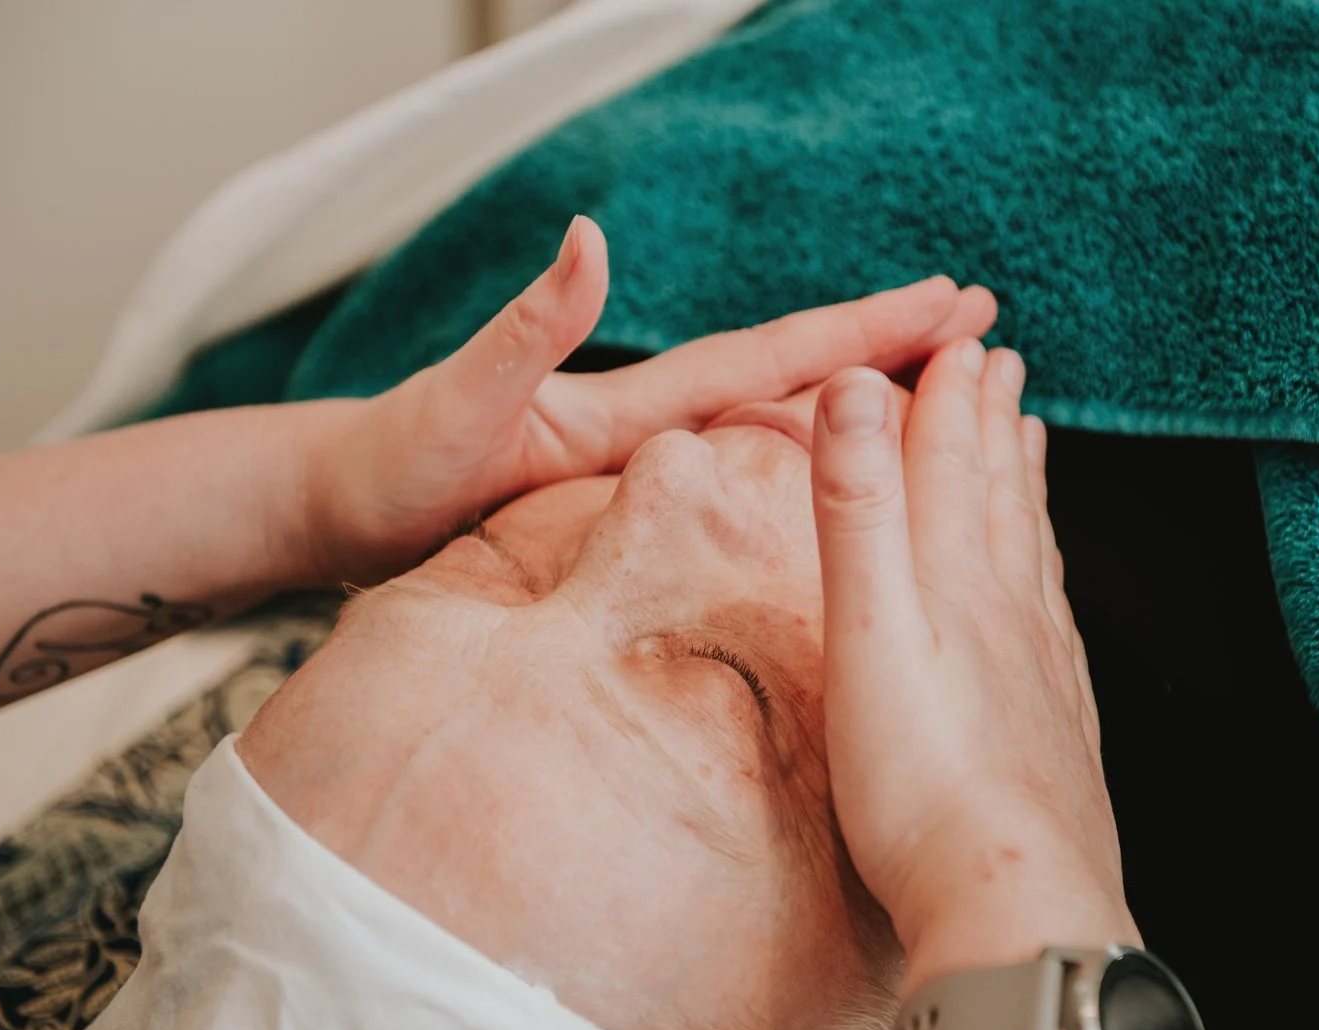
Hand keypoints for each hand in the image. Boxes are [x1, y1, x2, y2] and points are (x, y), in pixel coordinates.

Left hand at [300, 216, 996, 584]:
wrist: (338, 506)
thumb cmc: (390, 465)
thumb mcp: (460, 398)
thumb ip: (528, 326)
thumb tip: (591, 235)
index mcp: (634, 404)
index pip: (771, 361)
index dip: (861, 334)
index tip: (947, 304)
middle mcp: (651, 422)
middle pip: (794, 380)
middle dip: (888, 352)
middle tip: (980, 329)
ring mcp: (638, 458)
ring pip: (772, 425)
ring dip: (854, 402)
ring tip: (933, 394)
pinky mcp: (621, 498)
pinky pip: (733, 476)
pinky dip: (792, 461)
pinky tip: (819, 475)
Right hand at [809, 340, 1137, 991]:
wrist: (1014, 902)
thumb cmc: (922, 777)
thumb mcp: (868, 629)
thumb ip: (859, 508)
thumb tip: (858, 386)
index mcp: (958, 584)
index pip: (952, 466)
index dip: (951, 398)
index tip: (958, 337)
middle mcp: (1011, 615)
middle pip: (1000, 499)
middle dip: (994, 426)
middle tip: (1004, 365)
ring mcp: (1042, 671)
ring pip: (1032, 557)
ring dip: (1025, 492)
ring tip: (1032, 447)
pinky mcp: (1055, 727)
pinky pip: (1054, 625)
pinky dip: (1048, 580)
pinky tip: (1050, 589)